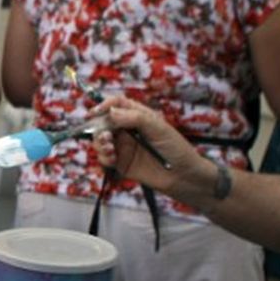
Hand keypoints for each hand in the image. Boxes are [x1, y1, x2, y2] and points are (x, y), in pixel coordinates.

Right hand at [89, 96, 203, 193]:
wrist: (184, 176)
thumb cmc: (176, 148)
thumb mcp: (158, 127)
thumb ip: (135, 118)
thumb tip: (111, 112)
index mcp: (137, 116)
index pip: (116, 105)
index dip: (104, 106)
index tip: (95, 112)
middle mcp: (127, 130)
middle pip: (103, 122)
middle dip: (99, 127)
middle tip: (105, 136)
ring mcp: (123, 146)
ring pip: (100, 140)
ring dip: (99, 143)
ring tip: (109, 148)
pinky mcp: (120, 163)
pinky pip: (104, 158)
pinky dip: (104, 157)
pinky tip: (112, 159)